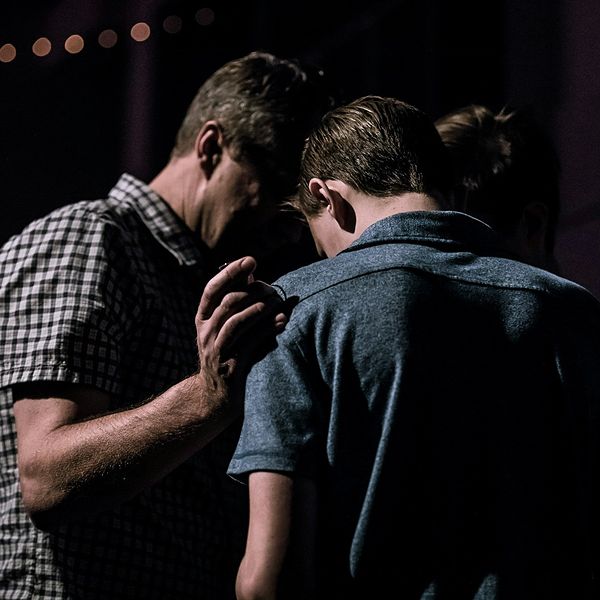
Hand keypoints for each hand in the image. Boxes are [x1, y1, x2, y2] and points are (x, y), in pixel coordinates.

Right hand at [195, 257, 288, 407]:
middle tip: (272, 289)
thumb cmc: (229, 353)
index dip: (230, 272)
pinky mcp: (231, 366)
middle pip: (228, 303)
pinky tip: (281, 321)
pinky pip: (250, 343)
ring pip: (236, 321)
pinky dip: (267, 330)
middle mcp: (206, 332)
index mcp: (203, 318)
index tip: (251, 260)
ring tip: (277, 302)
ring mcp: (217, 350)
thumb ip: (237, 302)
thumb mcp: (227, 327)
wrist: (216, 397)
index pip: (212, 289)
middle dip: (253, 291)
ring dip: (260, 309)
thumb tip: (251, 275)